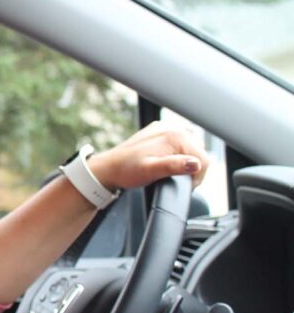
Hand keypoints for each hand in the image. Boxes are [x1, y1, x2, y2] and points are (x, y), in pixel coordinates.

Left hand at [87, 121, 209, 190]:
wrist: (108, 167)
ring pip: (192, 147)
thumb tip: (195, 164)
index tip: (184, 185)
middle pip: (200, 152)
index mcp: (174, 136)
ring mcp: (167, 128)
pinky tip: (167, 161)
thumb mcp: (150, 171)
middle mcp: (173, 127)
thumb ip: (174, 166)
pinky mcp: (161, 131)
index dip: (197, 177)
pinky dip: (179, 153)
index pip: (204, 159)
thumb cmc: (126, 171)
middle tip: (174, 179)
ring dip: (186, 161)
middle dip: (192, 169)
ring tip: (170, 171)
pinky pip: (181, 143)